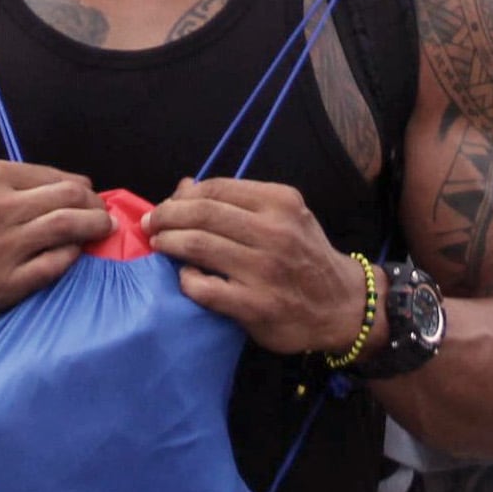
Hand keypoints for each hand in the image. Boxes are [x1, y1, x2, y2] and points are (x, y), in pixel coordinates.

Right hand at [0, 158, 108, 322]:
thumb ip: (18, 181)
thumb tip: (75, 184)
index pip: (56, 177)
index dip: (82, 188)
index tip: (90, 196)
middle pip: (69, 198)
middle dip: (96, 205)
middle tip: (103, 214)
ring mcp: (4, 246)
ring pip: (68, 227)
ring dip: (95, 227)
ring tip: (102, 230)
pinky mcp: (7, 281)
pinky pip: (56, 264)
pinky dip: (72, 256)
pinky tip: (73, 254)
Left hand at [149, 177, 365, 354]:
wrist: (341, 305)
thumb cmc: (304, 255)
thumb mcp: (284, 217)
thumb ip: (238, 201)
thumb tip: (184, 186)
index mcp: (281, 203)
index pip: (217, 188)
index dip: (182, 196)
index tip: (166, 205)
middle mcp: (275, 232)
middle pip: (203, 213)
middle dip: (167, 216)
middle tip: (151, 225)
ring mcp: (265, 270)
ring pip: (199, 246)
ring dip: (169, 243)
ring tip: (159, 245)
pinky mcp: (256, 305)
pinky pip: (205, 289)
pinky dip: (187, 281)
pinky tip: (186, 279)